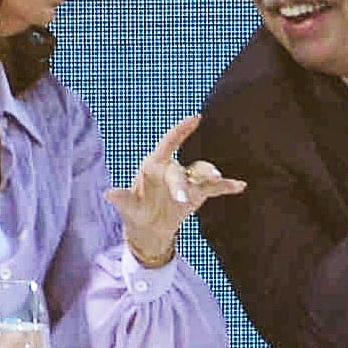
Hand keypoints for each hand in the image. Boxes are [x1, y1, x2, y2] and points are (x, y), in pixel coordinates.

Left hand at [108, 114, 248, 267]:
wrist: (149, 229)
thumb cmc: (136, 212)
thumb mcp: (128, 208)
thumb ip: (122, 199)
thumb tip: (108, 194)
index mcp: (153, 166)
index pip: (168, 143)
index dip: (181, 130)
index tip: (195, 118)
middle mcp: (172, 169)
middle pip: (181, 170)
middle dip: (181, 183)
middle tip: (180, 200)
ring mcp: (187, 181)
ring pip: (201, 173)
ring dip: (209, 176)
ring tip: (217, 180)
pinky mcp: (198, 194)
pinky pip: (215, 189)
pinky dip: (227, 186)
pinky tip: (240, 185)